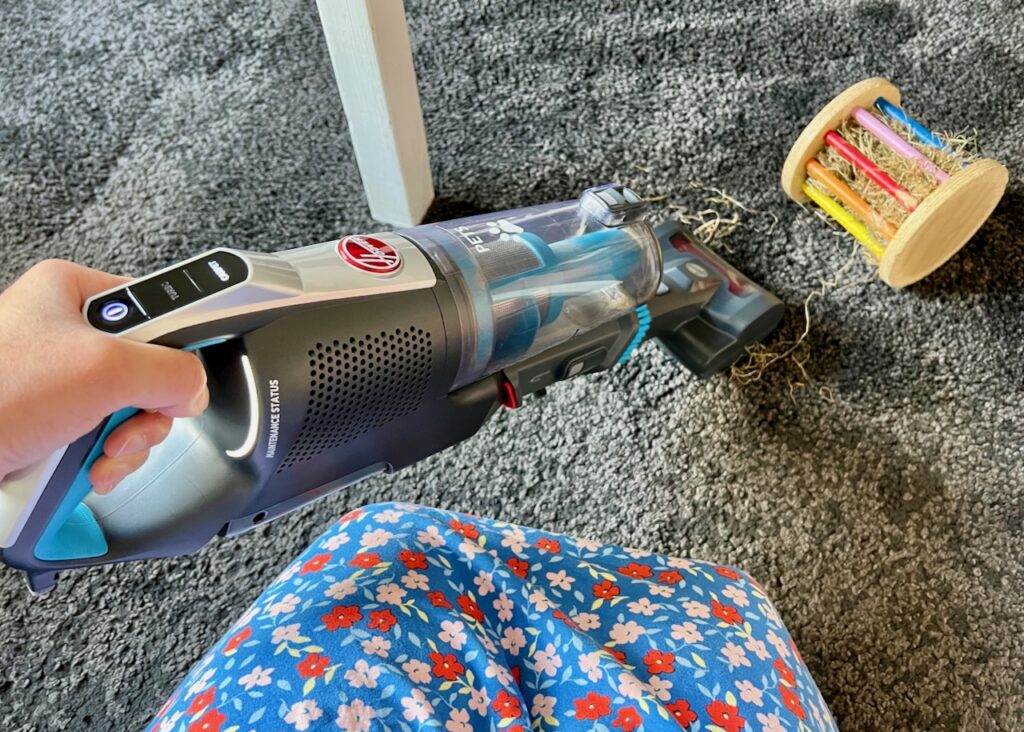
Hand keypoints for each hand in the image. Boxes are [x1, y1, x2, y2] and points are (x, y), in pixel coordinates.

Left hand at [0, 260, 208, 492]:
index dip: (177, 346)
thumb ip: (170, 371)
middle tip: (127, 425)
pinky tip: (82, 471)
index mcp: (72, 294)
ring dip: (124, 446)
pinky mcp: (49, 427)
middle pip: (148, 372)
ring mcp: (57, 385)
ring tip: (96, 457)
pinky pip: (102, 443)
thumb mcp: (102, 369)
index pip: (158, 309)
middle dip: (145, 413)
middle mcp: (65, 336)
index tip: (193, 370)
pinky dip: (100, 465)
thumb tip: (194, 389)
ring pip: (128, 414)